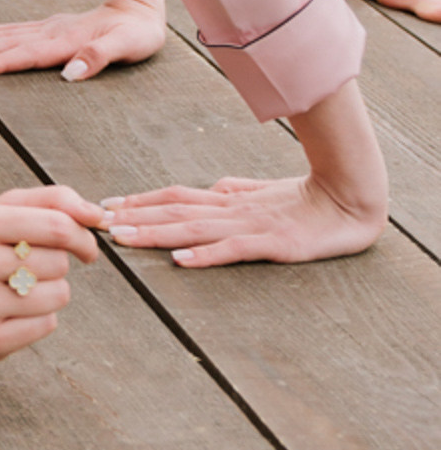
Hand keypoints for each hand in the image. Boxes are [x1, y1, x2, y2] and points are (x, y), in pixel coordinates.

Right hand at [0, 0, 166, 82]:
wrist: (138, 5)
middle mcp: (50, 32)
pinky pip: (8, 30)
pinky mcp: (45, 27)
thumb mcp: (128, 47)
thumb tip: (71, 75)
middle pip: (5, 42)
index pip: (28, 54)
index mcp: (67, 40)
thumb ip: (98, 58)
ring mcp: (45, 27)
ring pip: (2, 35)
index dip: (1, 62)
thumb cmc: (137, 33)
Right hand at [0, 186, 101, 359]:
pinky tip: (10, 309)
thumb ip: (51, 201)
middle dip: (54, 262)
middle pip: (59, 263)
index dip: (83, 236)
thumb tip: (97, 215)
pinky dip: (39, 317)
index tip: (85, 245)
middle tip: (24, 263)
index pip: (56, 226)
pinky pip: (46, 326)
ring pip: (58, 296)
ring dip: (49, 290)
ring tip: (17, 286)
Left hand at [100, 169, 383, 267]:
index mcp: (228, 199)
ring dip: (156, 233)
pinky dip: (205, 255)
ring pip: (194, 228)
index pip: (176, 196)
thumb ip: (238, 192)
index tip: (108, 206)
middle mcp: (231, 209)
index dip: (141, 201)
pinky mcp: (273, 245)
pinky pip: (233, 250)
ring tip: (125, 238)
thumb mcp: (265, 195)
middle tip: (98, 222)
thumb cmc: (308, 199)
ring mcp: (250, 226)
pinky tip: (180, 261)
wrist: (351, 199)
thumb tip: (213, 189)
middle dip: (135, 217)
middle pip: (175, 211)